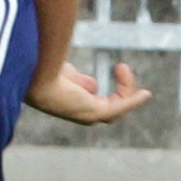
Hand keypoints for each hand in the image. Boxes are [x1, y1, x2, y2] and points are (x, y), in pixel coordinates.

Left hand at [26, 60, 150, 125]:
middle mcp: (80, 113)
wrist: (34, 74)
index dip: (111, 88)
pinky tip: (145, 93)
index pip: (96, 100)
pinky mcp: (94, 111)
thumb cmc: (42, 71)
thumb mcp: (64, 73)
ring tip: (122, 67)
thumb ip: (77, 79)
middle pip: (110, 108)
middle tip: (121, 66)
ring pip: (117, 108)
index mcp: (71, 103)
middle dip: (122, 90)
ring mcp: (87, 115)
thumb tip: (93, 85)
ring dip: (126, 89)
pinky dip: (133, 100)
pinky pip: (120, 107)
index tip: (118, 68)